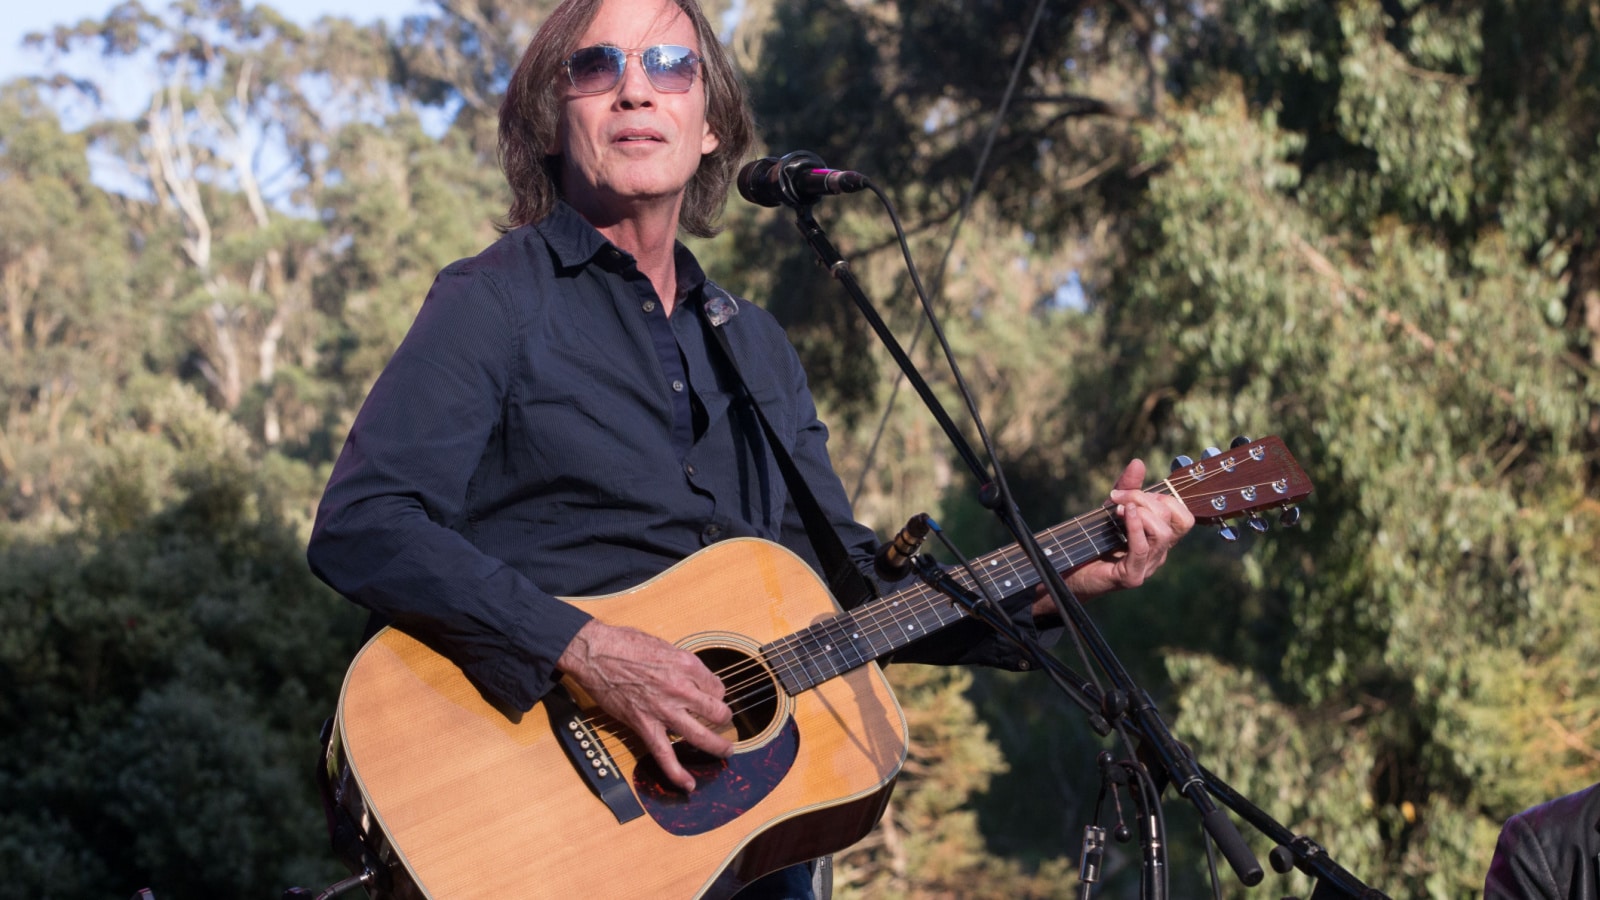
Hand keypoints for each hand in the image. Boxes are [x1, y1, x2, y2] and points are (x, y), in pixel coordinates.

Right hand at [556, 620, 732, 792]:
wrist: (595, 652)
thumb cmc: (624, 643)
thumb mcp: (663, 645)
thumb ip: (680, 663)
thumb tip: (690, 676)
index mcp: (687, 664)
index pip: (717, 686)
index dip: (715, 693)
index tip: (709, 695)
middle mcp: (680, 688)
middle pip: (717, 711)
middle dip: (723, 718)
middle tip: (723, 721)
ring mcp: (663, 709)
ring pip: (700, 735)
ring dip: (717, 746)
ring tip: (726, 750)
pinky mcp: (644, 725)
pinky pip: (665, 755)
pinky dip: (677, 773)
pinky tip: (688, 783)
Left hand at [1032, 458, 1195, 614]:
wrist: (1069, 571)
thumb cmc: (1093, 541)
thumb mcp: (1112, 509)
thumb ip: (1127, 488)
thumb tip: (1138, 462)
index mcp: (1160, 539)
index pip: (1184, 518)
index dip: (1166, 499)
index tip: (1136, 495)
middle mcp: (1158, 554)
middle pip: (1173, 521)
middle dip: (1147, 500)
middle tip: (1119, 498)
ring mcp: (1147, 567)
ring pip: (1162, 534)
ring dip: (1141, 512)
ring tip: (1118, 508)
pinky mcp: (1131, 577)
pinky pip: (1142, 548)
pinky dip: (1135, 527)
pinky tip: (1123, 514)